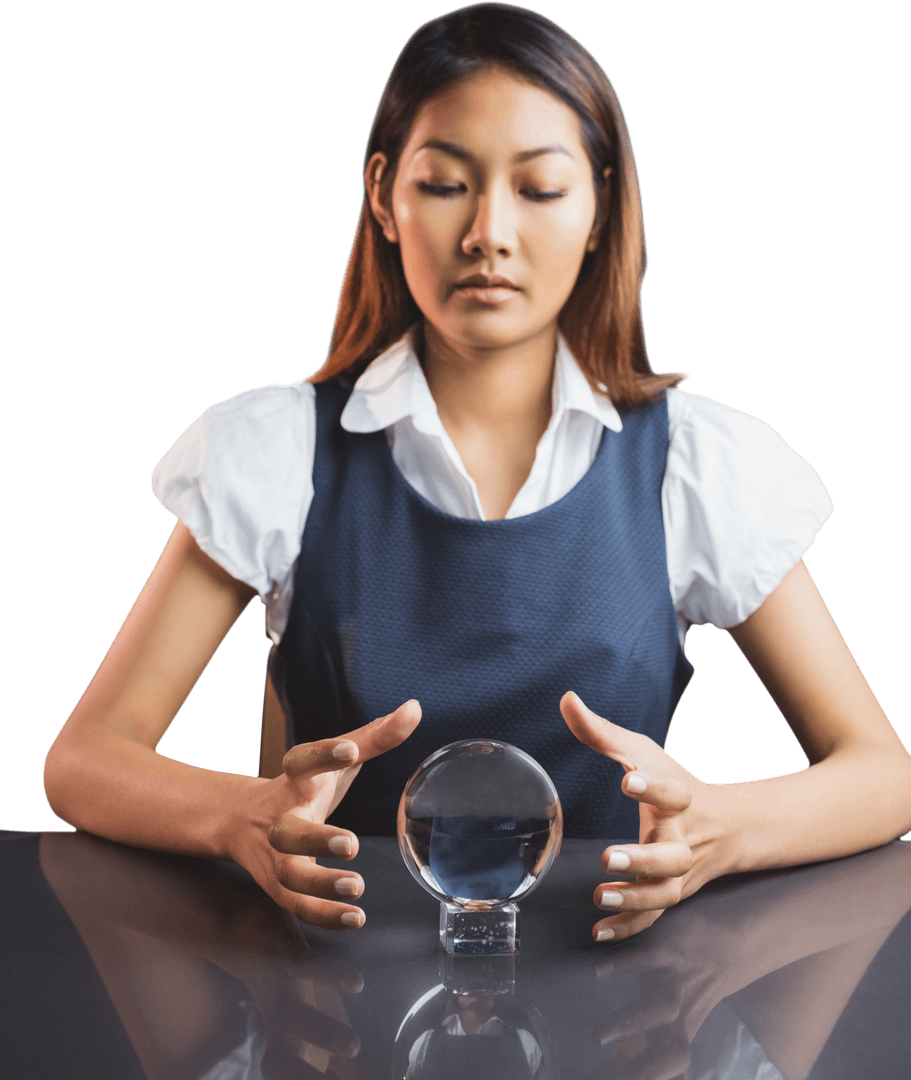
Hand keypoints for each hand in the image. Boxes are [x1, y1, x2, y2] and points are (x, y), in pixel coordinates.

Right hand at [230, 699, 421, 931]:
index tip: (350, 750)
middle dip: (315, 839)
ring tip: (356, 885)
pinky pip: (296, 906)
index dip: (324, 754)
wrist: (241, 820)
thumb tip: (414, 709)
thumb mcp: (336, 761)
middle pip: (287, 832)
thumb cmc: (302, 786)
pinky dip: (323, 916)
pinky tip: (354, 918)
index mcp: (296, 780)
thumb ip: (375, 737)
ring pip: (289, 876)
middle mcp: (281, 819)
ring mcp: (277, 856)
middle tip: (350, 843)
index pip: (303, 762)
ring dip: (320, 884)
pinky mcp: (279, 886)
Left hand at [560, 691, 720, 942]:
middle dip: (642, 860)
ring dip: (634, 897)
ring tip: (601, 896)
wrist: (730, 827)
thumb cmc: (677, 784)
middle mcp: (684, 840)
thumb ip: (602, 732)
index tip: (629, 780)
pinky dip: (629, 927)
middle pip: (670, 855)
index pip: (672, 792)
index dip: (653, 787)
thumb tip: (567, 699)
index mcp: (681, 800)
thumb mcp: (644, 753)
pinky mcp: (671, 893)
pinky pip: (653, 916)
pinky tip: (600, 931)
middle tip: (610, 858)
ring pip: (665, 892)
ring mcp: (680, 872)